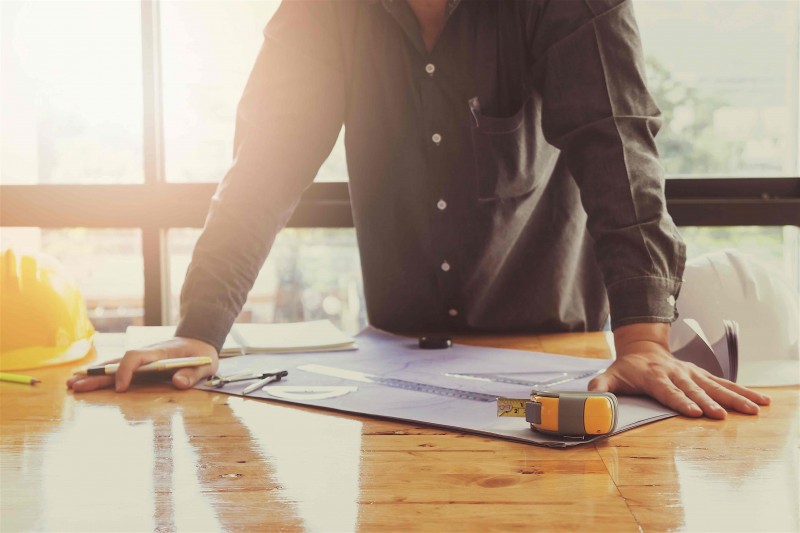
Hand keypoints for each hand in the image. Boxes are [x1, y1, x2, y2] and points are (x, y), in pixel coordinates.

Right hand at [67, 337, 218, 392]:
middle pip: (117, 362)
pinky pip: (118, 370)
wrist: (200, 341)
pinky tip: (86, 383)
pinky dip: (102, 376)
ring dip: (94, 375)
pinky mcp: (141, 366)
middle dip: (97, 374)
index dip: (126, 371)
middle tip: (75, 385)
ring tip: (71, 385)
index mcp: (160, 352)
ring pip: (114, 366)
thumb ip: (193, 374)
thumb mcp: (205, 365)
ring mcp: (142, 360)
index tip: (120, 388)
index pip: (136, 357)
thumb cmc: (202, 354)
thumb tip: (178, 382)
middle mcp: (146, 354)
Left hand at [588, 323, 769, 418]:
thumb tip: (591, 399)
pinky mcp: (702, 375)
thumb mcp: (609, 376)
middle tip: (722, 415)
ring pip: (715, 386)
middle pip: (694, 390)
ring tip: (753, 409)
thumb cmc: (627, 368)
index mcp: (654, 376)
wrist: (642, 348)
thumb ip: (600, 388)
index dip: (680, 401)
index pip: (668, 390)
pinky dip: (743, 391)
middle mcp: (676, 373)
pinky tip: (760, 400)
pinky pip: (724, 383)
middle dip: (708, 402)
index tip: (693, 412)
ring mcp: (691, 373)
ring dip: (734, 397)